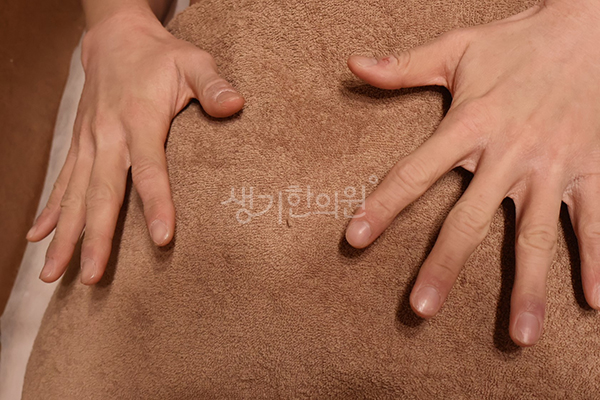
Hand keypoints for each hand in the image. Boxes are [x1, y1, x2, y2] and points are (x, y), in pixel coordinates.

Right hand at [26, 9, 244, 284]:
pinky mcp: (80, 143)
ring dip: (65, 235)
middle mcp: (108, 134)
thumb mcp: (193, 61)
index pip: (150, 168)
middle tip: (91, 277)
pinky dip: (51, 210)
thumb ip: (213, 85)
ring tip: (52, 274)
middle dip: (96, 237)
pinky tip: (39, 237)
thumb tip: (236, 105)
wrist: (115, 37)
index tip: (161, 239)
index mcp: (140, 118)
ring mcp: (89, 141)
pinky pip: (63, 181)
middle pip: (102, 192)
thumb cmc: (161, 55)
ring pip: (75, 194)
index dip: (156, 204)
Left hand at [345, 0, 599, 345]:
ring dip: (527, 286)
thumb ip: (404, 66)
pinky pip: (594, 220)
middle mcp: (509, 152)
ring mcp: (552, 165)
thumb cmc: (517, 41)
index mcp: (470, 124)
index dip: (381, 206)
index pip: (414, 172)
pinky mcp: (590, 168)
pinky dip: (597, 259)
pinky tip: (595, 302)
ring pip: (536, 235)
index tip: (354, 240)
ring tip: (519, 337)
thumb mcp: (456, 48)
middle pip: (469, 219)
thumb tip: (353, 65)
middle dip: (444, 265)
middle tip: (420, 311)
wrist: (593, 26)